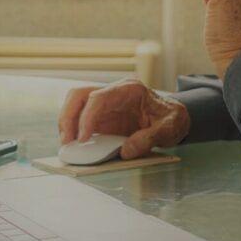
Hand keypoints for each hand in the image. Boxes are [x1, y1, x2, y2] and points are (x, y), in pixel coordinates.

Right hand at [57, 78, 189, 158]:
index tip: (82, 138)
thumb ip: (149, 139)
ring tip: (67, 145)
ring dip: (67, 123)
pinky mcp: (102, 117)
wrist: (174, 117)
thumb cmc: (172, 119)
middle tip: (67, 141)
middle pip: (79, 95)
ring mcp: (105, 104)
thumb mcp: (169, 128)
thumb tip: (126, 151)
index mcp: (129, 89)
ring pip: (75, 104)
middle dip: (68, 117)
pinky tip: (75, 145)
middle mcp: (113, 92)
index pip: (98, 97)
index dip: (87, 117)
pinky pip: (81, 119)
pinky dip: (74, 130)